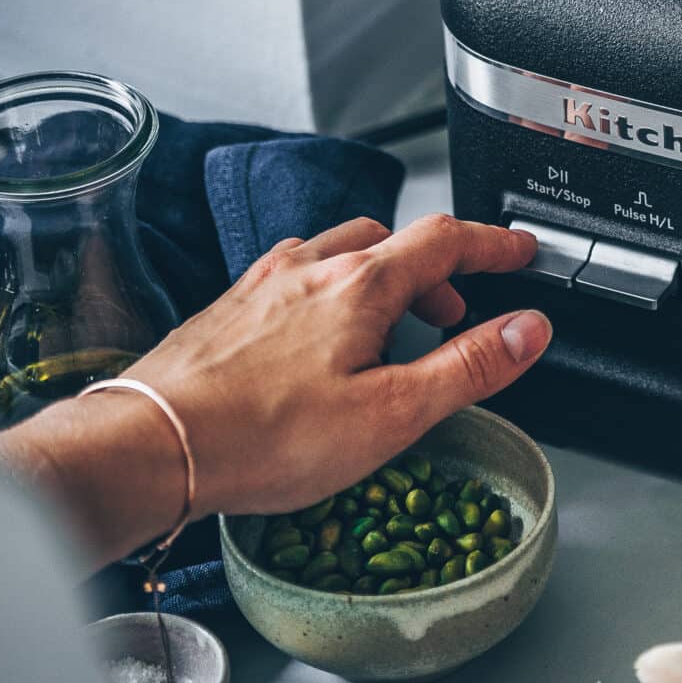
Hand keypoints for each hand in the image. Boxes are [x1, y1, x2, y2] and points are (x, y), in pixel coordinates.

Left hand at [131, 213, 546, 515]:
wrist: (152, 444)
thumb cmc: (262, 437)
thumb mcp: (392, 414)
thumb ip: (468, 367)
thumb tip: (529, 329)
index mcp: (360, 285)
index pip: (446, 238)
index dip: (494, 241)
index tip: (519, 249)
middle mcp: (308, 268)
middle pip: (390, 241)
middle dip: (434, 267)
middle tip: (455, 309)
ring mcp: (261, 285)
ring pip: (336, 253)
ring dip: (378, 277)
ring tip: (388, 327)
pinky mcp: (227, 310)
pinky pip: (292, 277)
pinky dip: (327, 291)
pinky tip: (317, 338)